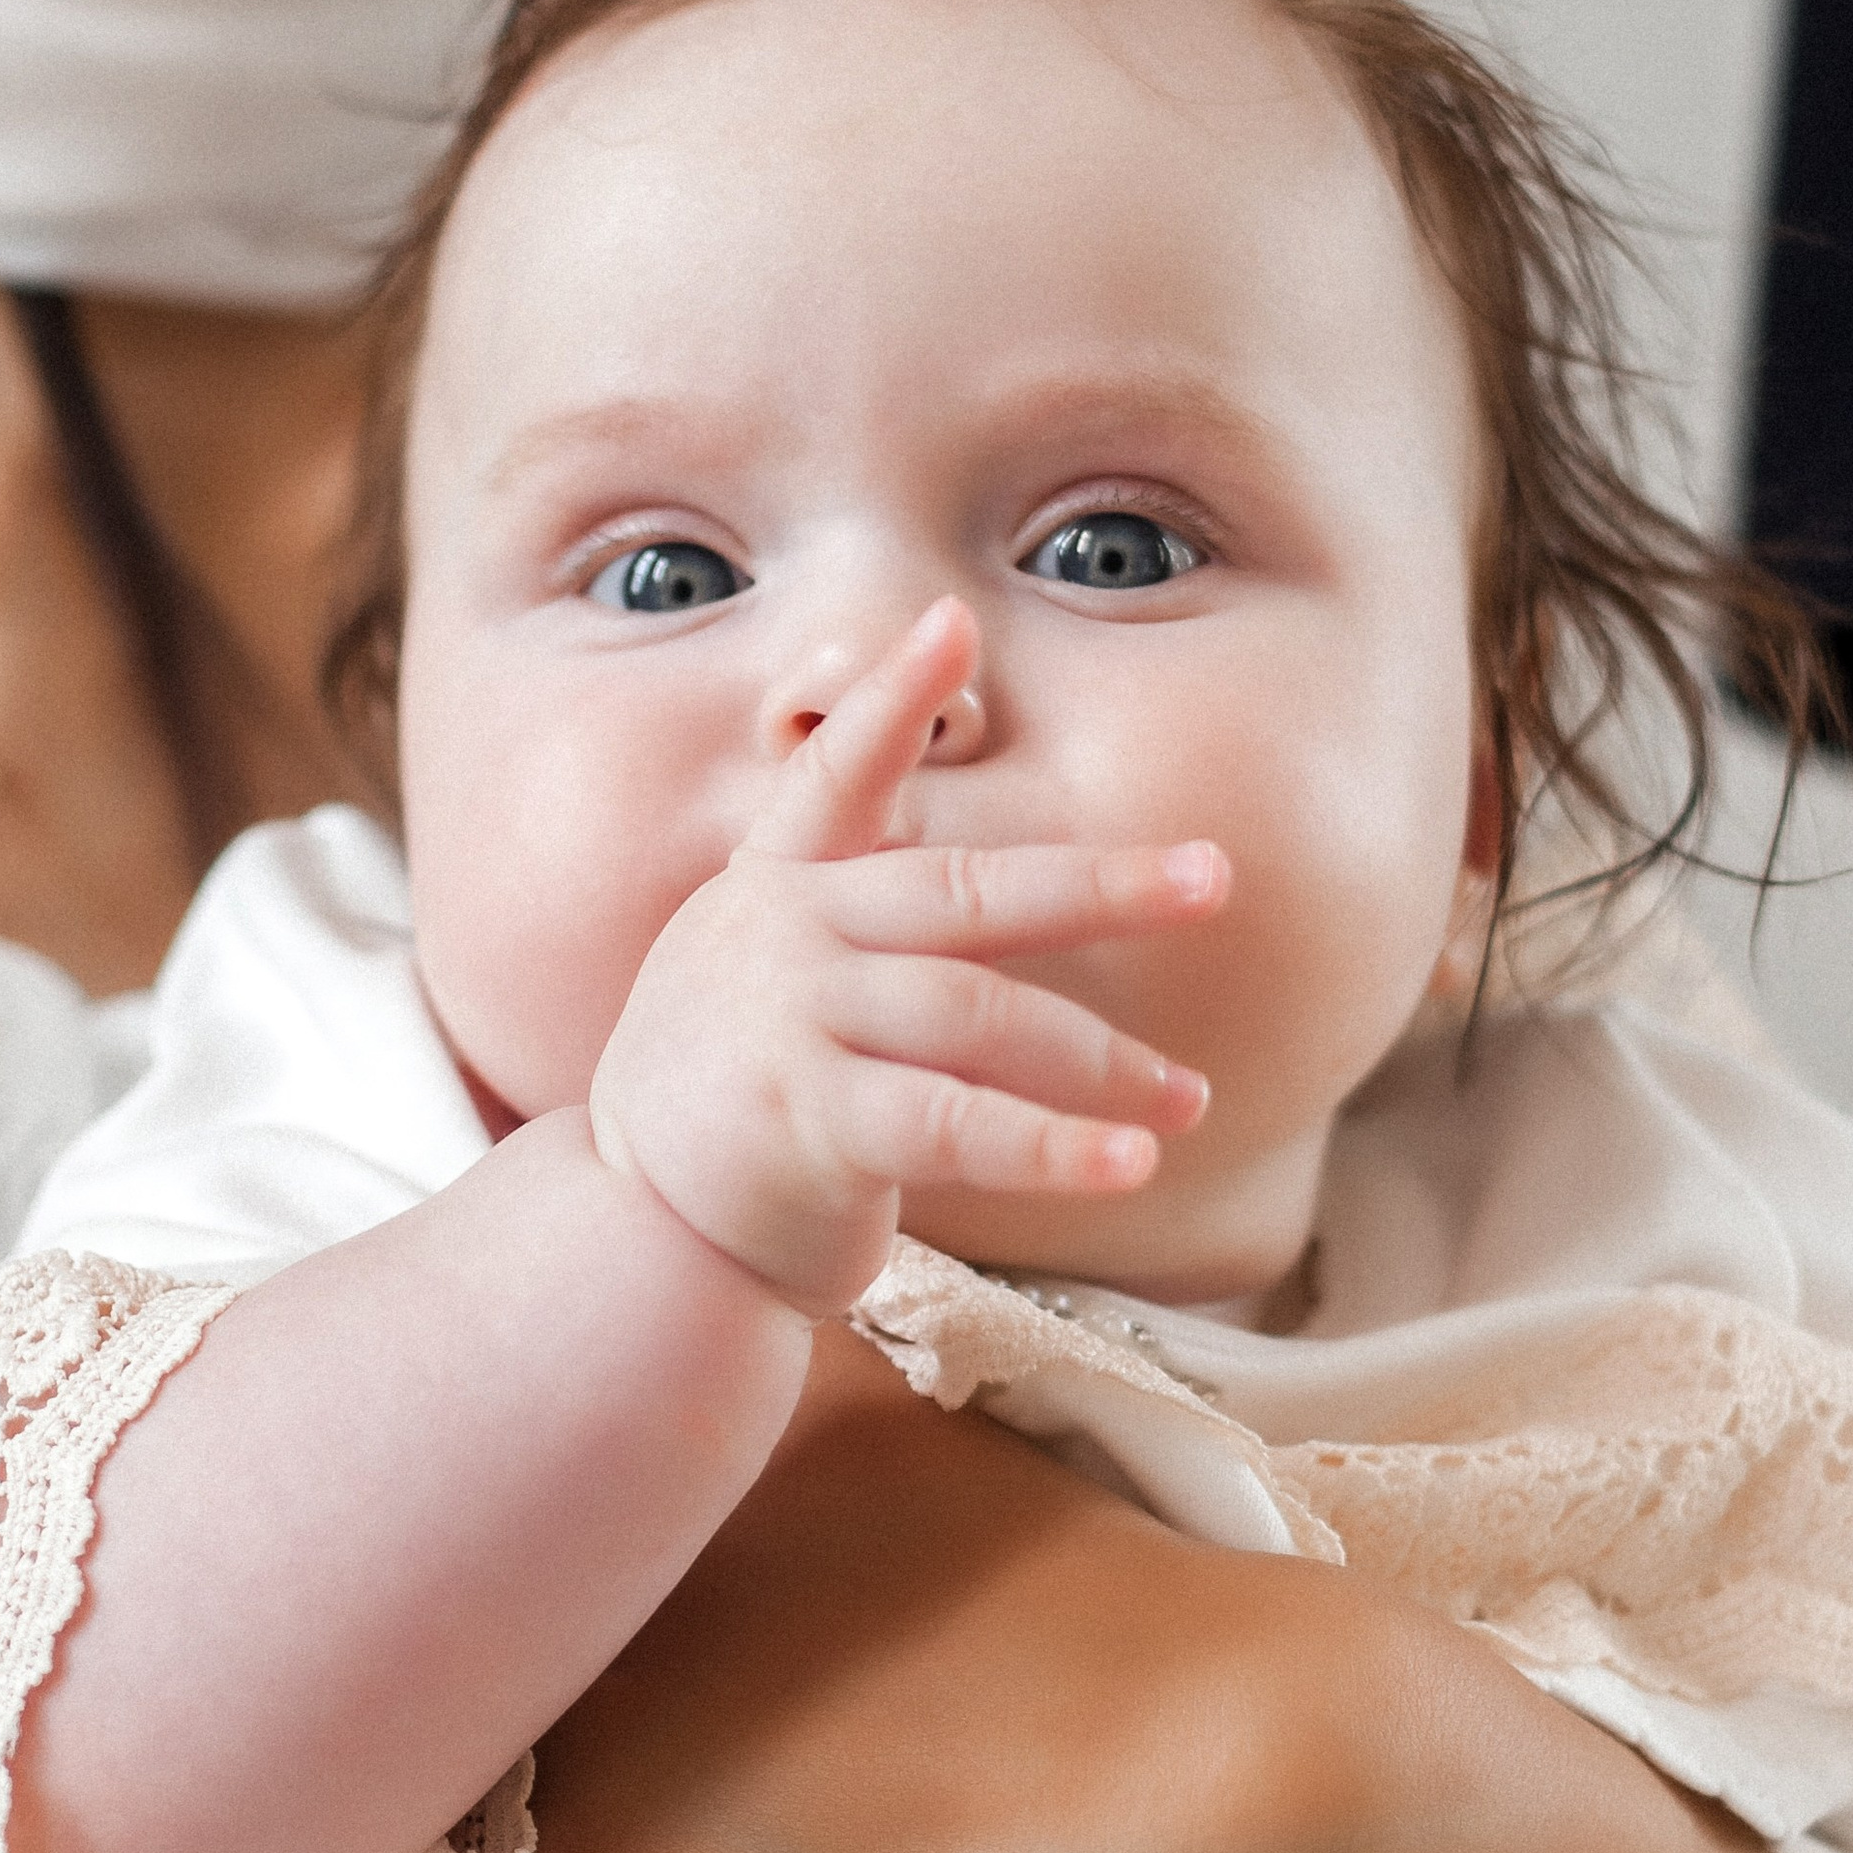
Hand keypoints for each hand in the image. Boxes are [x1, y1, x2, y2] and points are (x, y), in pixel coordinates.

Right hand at [587, 596, 1220, 1306]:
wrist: (640, 1231)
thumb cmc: (734, 1101)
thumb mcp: (762, 973)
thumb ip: (852, 916)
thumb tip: (978, 883)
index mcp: (777, 889)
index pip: (834, 776)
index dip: (890, 701)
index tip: (950, 622)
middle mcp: (786, 938)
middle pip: (965, 893)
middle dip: (1100, 884)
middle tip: (1211, 879)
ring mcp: (795, 1023)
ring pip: (979, 1018)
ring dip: (1099, 1063)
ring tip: (1188, 1101)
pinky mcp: (809, 1121)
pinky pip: (956, 1125)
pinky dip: (1049, 1146)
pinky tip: (1125, 1163)